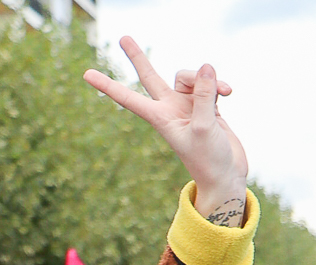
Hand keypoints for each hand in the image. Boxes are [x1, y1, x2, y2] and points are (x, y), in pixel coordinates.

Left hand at [84, 36, 247, 224]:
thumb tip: (205, 66)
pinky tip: (229, 92)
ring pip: (189, 76)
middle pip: (150, 77)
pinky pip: (209, 83)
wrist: (225, 176)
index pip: (128, 98)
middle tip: (122, 37)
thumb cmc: (209, 160)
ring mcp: (188, 106)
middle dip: (138, 58)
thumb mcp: (205, 127)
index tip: (86, 74)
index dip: (108, 85)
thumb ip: (205, 95)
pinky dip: (219, 84)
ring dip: (207, 79)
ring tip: (223, 93)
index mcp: (160, 118)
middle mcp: (170, 109)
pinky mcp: (206, 106)